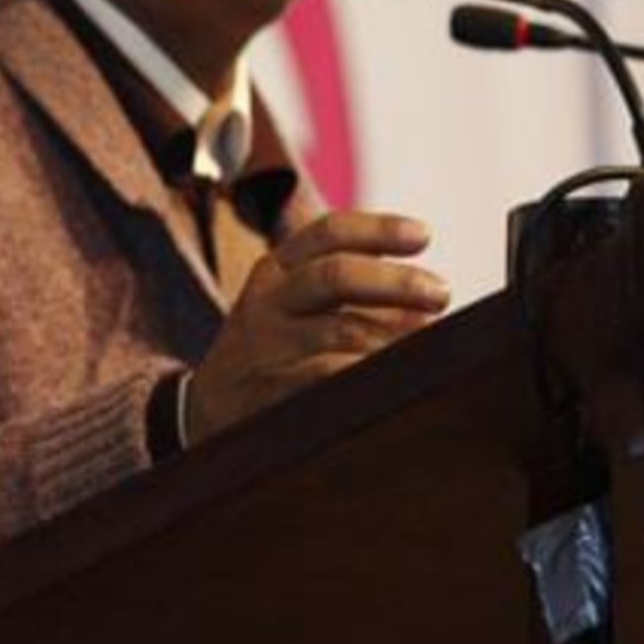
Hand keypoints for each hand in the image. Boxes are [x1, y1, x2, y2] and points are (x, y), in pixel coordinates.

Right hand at [181, 209, 450, 444]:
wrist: (202, 414)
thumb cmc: (272, 354)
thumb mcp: (296, 309)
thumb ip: (354, 301)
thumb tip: (426, 310)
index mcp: (276, 270)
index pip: (328, 233)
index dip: (378, 229)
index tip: (424, 235)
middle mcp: (267, 302)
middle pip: (334, 275)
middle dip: (395, 282)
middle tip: (441, 294)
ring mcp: (266, 349)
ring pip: (337, 331)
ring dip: (393, 337)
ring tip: (430, 347)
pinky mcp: (268, 395)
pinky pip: (325, 381)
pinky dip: (367, 378)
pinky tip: (395, 382)